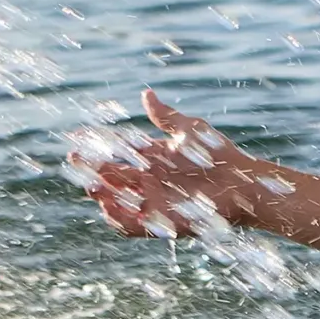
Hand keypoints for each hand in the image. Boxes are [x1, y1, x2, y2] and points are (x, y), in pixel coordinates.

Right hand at [69, 92, 269, 237]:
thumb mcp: (189, 131)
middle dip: (92, 170)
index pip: (116, 152)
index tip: (76, 137)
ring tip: (92, 186)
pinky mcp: (162, 221)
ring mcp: (153, 201)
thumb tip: (146, 93)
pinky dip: (118, 218)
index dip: (96, 145)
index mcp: (151, 159)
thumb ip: (165, 116)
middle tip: (76, 161)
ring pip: (117, 201)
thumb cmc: (219, 155)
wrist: (244, 182)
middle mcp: (148, 181)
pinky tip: (108, 208)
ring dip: (102, 196)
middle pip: (111, 177)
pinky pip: (133, 225)